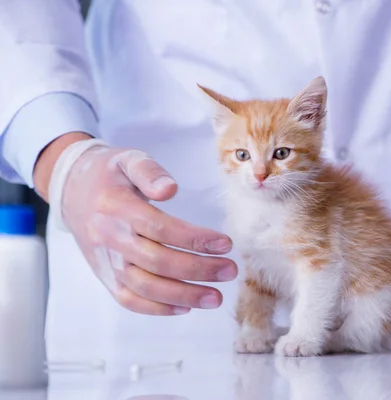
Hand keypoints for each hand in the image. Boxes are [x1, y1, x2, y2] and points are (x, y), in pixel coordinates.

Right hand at [41, 136, 236, 314]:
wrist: (72, 191)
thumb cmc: (109, 174)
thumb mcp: (128, 159)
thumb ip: (150, 171)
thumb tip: (170, 189)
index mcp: (117, 206)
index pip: (160, 228)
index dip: (195, 239)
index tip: (226, 244)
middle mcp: (109, 237)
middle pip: (157, 261)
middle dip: (198, 270)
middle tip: (230, 271)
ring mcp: (106, 260)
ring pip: (145, 286)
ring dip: (183, 295)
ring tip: (216, 297)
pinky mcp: (104, 275)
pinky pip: (128, 300)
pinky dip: (156, 308)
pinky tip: (186, 307)